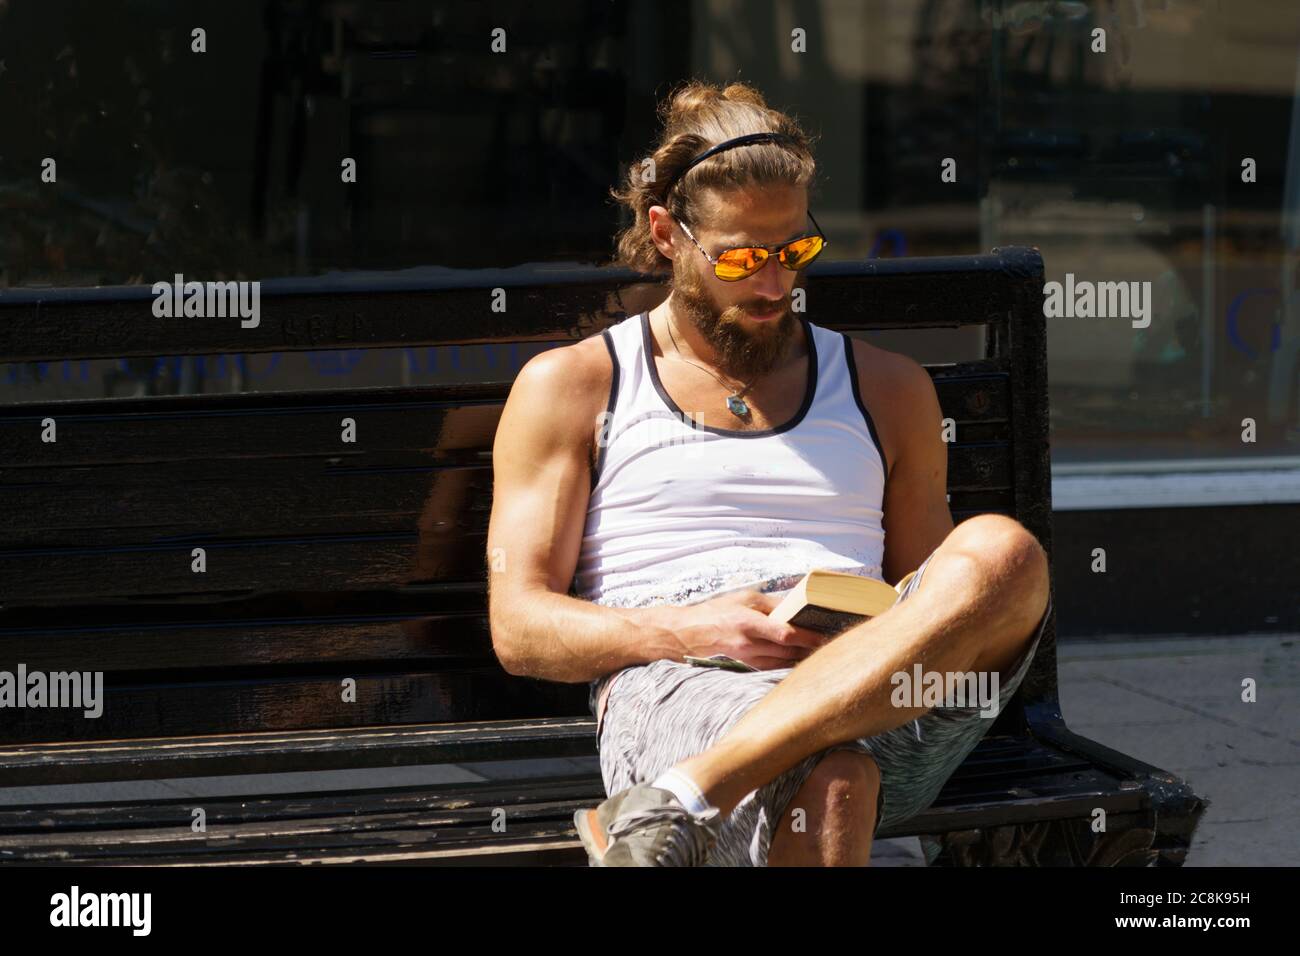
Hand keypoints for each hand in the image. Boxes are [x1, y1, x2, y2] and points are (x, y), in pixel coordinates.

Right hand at [668, 589, 828, 670]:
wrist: (689, 635)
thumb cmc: (716, 612)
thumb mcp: (743, 598)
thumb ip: (772, 604)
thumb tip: (796, 607)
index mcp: (748, 623)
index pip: (785, 634)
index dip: (808, 637)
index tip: (825, 634)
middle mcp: (749, 645)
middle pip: (789, 652)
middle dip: (811, 648)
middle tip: (829, 642)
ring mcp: (748, 660)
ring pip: (784, 663)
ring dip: (802, 658)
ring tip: (819, 650)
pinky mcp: (747, 668)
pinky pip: (774, 668)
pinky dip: (789, 664)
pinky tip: (800, 658)